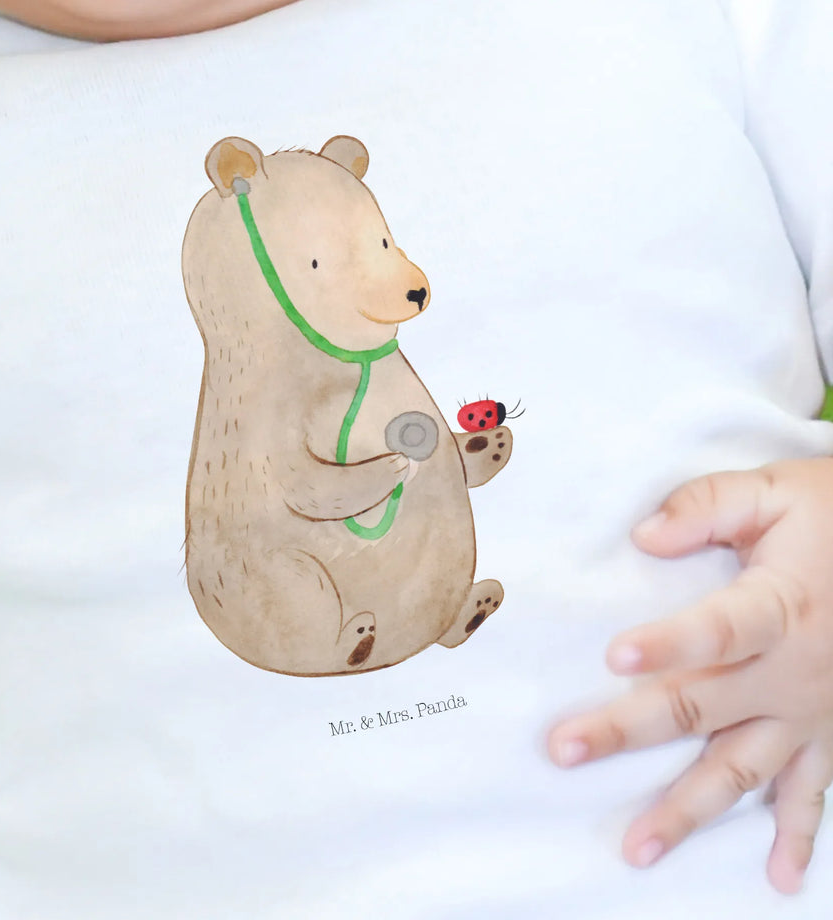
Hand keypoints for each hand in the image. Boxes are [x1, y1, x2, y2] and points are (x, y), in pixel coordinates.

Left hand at [547, 459, 832, 893]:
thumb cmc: (831, 514)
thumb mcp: (774, 491)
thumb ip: (707, 506)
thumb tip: (644, 536)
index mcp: (780, 606)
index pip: (718, 630)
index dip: (669, 644)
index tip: (615, 657)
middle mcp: (794, 670)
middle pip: (703, 706)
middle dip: (628, 730)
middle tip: (565, 750)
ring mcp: (812, 710)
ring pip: (744, 769)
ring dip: (690, 810)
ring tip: (638, 847)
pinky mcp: (828, 731)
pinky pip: (813, 792)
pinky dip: (796, 837)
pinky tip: (777, 879)